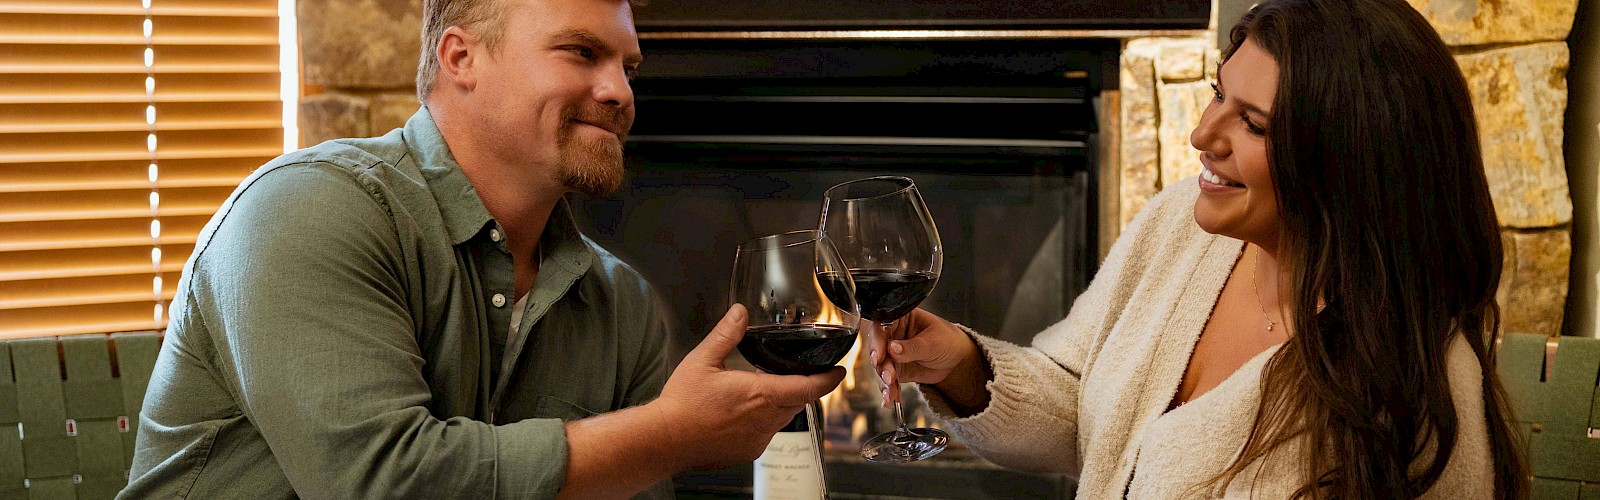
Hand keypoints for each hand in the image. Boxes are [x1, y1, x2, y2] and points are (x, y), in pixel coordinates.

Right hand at [653, 304, 845, 468]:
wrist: (665, 440)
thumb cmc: (682, 404)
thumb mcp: (703, 360)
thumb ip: (727, 334)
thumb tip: (740, 313)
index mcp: (760, 395)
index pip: (809, 388)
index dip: (828, 379)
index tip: (838, 371)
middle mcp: (765, 420)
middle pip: (798, 401)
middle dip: (799, 385)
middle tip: (791, 371)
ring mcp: (758, 439)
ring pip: (783, 417)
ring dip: (780, 402)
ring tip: (760, 387)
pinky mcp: (748, 451)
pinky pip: (767, 433)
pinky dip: (764, 419)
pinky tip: (742, 411)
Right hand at [870, 309, 987, 411]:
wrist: (957, 360)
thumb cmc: (948, 341)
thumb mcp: (933, 342)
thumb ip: (912, 347)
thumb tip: (892, 348)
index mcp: (901, 319)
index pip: (882, 326)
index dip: (877, 341)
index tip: (878, 356)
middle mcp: (893, 335)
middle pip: (877, 349)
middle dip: (881, 366)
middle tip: (888, 378)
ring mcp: (892, 354)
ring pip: (881, 368)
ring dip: (884, 382)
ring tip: (891, 393)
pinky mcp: (896, 370)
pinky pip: (888, 381)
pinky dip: (889, 392)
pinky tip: (890, 401)